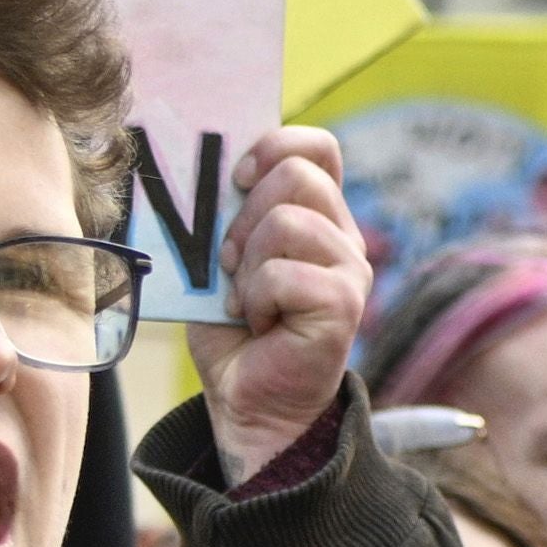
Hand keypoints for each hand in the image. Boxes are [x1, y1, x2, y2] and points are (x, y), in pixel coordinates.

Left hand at [185, 132, 370, 489]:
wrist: (247, 400)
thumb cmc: (233, 328)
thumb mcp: (220, 256)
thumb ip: (227, 213)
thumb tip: (197, 171)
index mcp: (318, 216)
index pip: (318, 147)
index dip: (275, 146)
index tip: (237, 180)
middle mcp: (343, 237)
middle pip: (298, 175)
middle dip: (246, 214)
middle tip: (232, 262)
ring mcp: (350, 271)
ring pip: (287, 222)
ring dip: (246, 262)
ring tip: (246, 298)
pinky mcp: (344, 306)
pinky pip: (283, 273)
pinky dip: (254, 298)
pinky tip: (258, 322)